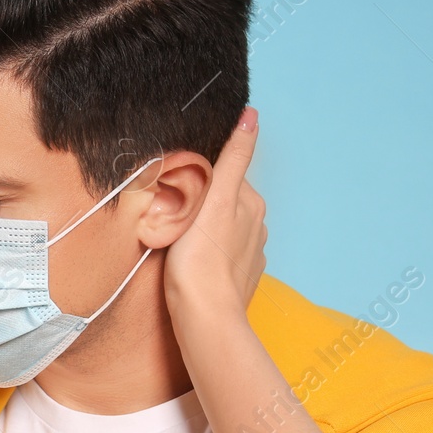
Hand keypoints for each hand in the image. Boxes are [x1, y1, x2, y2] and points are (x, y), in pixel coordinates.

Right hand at [163, 107, 264, 322]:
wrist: (204, 317)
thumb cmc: (201, 259)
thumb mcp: (216, 198)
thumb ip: (233, 157)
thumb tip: (251, 116)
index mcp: (251, 203)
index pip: (223, 176)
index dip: (199, 179)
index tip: (178, 188)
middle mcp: (257, 226)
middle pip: (224, 201)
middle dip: (203, 203)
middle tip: (174, 214)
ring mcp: (250, 254)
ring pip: (223, 229)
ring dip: (205, 229)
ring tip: (181, 239)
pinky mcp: (240, 279)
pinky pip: (223, 255)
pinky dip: (210, 254)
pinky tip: (193, 262)